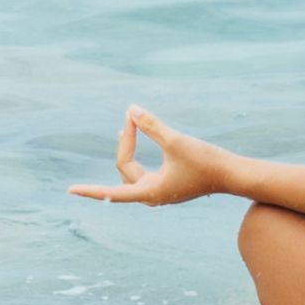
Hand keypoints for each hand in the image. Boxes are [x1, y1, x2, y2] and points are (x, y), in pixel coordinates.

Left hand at [72, 108, 231, 206]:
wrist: (235, 175)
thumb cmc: (207, 161)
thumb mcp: (175, 140)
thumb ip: (151, 125)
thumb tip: (130, 109)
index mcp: (149, 192)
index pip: (111, 191)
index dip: (90, 190)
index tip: (69, 190)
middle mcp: (152, 195)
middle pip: (125, 168)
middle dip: (125, 142)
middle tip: (130, 117)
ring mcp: (161, 191)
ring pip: (134, 171)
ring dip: (129, 148)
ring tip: (126, 127)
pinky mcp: (170, 184)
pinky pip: (144, 171)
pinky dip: (140, 154)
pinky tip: (139, 139)